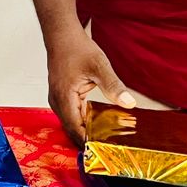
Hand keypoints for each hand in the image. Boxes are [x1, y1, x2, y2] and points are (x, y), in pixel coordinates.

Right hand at [46, 30, 137, 146]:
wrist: (61, 35)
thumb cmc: (75, 48)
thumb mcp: (99, 66)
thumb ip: (113, 86)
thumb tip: (129, 103)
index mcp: (64, 98)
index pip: (75, 130)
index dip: (89, 142)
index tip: (105, 152)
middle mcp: (57, 102)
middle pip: (72, 130)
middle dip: (89, 141)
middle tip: (110, 150)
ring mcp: (57, 100)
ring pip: (71, 124)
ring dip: (86, 132)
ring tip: (106, 140)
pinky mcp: (61, 97)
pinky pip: (71, 115)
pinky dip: (83, 122)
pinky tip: (97, 124)